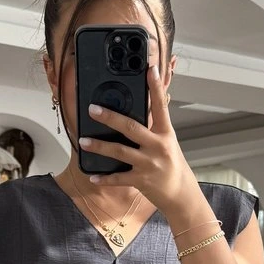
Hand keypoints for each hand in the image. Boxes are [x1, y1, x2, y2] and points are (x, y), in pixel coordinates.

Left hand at [78, 64, 198, 217]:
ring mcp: (149, 164)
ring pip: (119, 152)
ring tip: (83, 140)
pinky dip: (104, 178)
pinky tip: (93, 176)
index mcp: (165, 133)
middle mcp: (158, 146)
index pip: (161, 105)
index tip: (150, 69)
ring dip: (99, 146)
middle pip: (131, 128)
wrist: (180, 194)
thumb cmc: (172, 164)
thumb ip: (154, 125)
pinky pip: (118, 178)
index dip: (156, 87)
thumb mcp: (167, 141)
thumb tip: (143, 106)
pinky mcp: (141, 180)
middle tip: (93, 109)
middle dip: (110, 118)